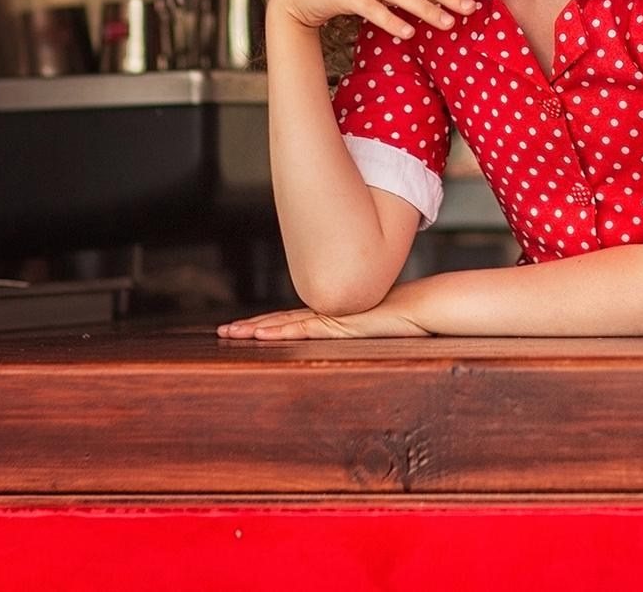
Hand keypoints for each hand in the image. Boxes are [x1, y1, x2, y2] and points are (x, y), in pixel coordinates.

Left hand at [215, 304, 429, 339]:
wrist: (420, 307)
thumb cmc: (401, 320)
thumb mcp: (372, 329)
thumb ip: (358, 332)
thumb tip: (358, 335)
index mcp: (329, 318)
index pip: (290, 322)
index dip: (265, 324)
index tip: (243, 329)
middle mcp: (324, 314)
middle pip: (279, 321)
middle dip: (249, 327)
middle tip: (222, 331)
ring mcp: (329, 318)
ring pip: (284, 325)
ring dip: (255, 329)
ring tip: (230, 334)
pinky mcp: (337, 325)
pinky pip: (304, 330)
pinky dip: (281, 332)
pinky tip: (262, 336)